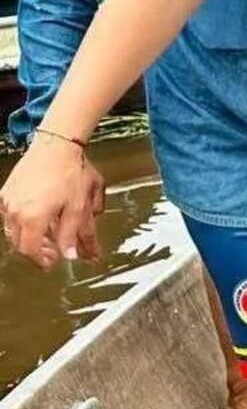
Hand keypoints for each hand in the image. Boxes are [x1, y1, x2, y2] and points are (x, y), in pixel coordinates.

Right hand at [2, 137, 106, 268]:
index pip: (30, 250)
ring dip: (28, 237)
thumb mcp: (78, 207)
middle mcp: (15, 212)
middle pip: (19, 243)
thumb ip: (72, 234)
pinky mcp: (6, 191)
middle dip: (35, 251)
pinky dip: (21, 222)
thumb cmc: (70, 174)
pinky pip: (9, 214)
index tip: (52, 263)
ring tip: (46, 236)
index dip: (41, 260)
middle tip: (52, 252)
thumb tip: (71, 255)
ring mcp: (8, 201)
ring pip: (12, 230)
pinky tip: (35, 218)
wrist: (56, 146)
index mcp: (32, 218)